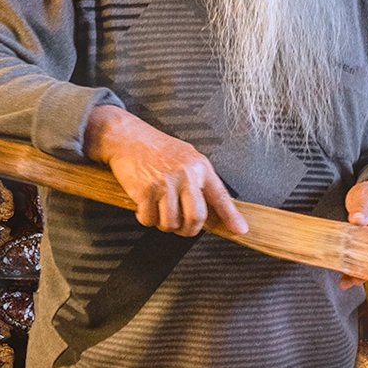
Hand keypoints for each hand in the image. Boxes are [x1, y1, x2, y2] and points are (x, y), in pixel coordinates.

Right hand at [84, 105, 247, 237]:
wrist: (127, 138)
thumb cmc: (156, 148)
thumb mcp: (186, 157)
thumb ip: (199, 179)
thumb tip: (211, 206)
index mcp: (200, 168)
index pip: (220, 197)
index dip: (231, 216)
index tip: (239, 229)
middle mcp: (186, 176)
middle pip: (197, 217)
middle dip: (189, 230)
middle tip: (183, 229)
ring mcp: (165, 184)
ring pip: (171, 222)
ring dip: (164, 224)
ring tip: (160, 211)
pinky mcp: (145, 191)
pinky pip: (150, 219)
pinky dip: (146, 218)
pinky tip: (145, 206)